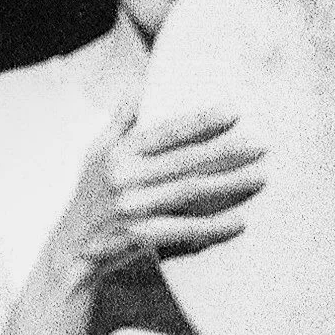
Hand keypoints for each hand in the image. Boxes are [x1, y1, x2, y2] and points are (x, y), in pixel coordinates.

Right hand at [53, 104, 265, 291]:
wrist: (72, 249)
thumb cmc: (89, 196)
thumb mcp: (95, 152)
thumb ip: (121, 121)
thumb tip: (137, 85)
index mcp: (119, 153)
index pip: (167, 132)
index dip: (201, 122)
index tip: (234, 113)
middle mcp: (125, 177)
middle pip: (186, 161)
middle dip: (227, 152)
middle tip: (262, 146)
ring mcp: (133, 208)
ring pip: (191, 192)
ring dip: (229, 184)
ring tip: (261, 176)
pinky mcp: (140, 236)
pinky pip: (185, 229)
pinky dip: (214, 226)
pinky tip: (240, 221)